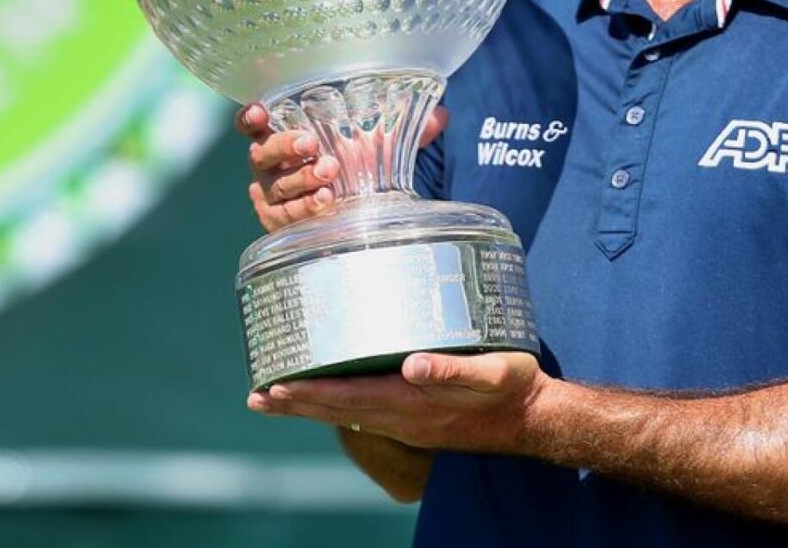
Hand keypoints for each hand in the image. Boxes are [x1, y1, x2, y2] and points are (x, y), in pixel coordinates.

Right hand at [238, 101, 445, 233]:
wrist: (346, 213)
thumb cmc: (350, 168)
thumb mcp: (375, 146)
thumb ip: (405, 129)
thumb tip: (442, 115)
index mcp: (281, 135)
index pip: (252, 123)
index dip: (251, 117)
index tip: (262, 112)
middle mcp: (268, 164)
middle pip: (262, 151)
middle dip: (285, 145)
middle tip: (312, 144)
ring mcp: (270, 195)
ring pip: (276, 186)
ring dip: (301, 179)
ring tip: (330, 176)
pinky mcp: (277, 223)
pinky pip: (284, 216)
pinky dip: (304, 208)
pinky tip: (326, 203)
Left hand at [248, 350, 543, 453]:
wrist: (532, 417)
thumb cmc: (513, 389)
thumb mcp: (492, 375)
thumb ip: (454, 372)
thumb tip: (412, 366)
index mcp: (413, 405)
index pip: (349, 399)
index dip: (310, 393)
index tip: (275, 389)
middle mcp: (401, 417)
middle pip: (336, 410)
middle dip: (294, 402)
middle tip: (256, 396)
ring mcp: (404, 421)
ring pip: (343, 413)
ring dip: (306, 405)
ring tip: (269, 399)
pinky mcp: (411, 416)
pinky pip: (360, 411)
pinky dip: (331, 402)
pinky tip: (319, 394)